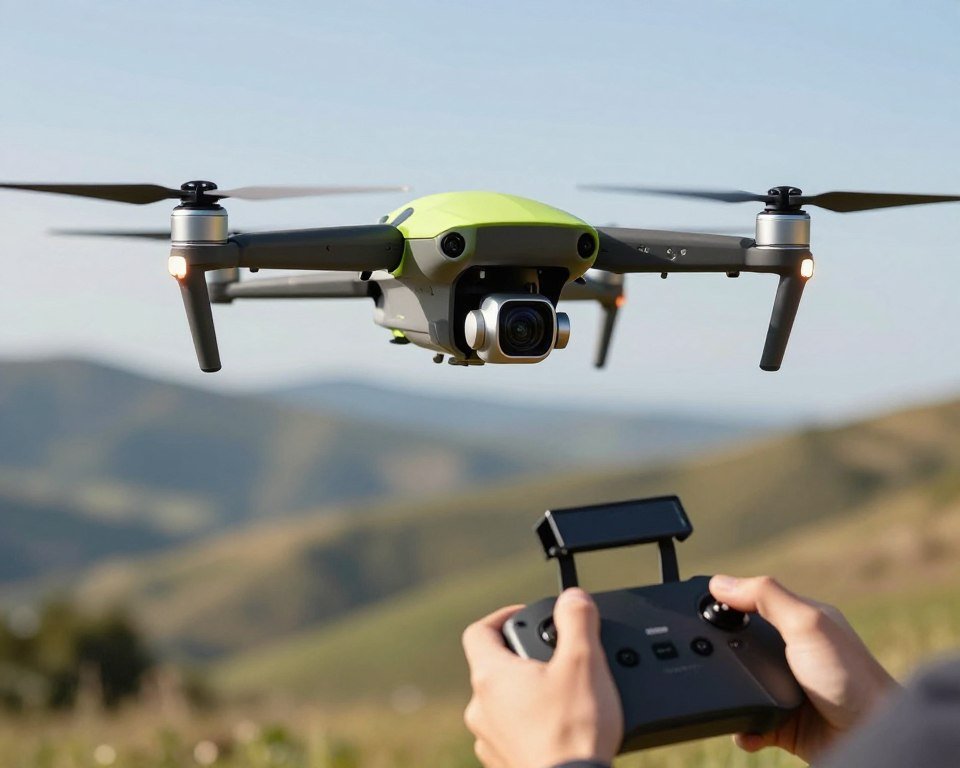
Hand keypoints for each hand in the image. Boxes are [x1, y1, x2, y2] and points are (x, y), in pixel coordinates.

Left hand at [461, 588, 622, 767]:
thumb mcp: (584, 662)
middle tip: (554, 658)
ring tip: (560, 696)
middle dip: (523, 658)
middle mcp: (480, 707)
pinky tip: (556, 728)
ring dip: (525, 694)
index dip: (502, 617)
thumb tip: (573, 598)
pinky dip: (528, 725)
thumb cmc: (573, 731)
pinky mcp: (503, 763)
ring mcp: (488, 739)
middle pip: (493, 667)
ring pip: (501, 703)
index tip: (524, 616)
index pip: (478, 631)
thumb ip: (577, 620)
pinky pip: (510, 733)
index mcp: (491, 676)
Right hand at [709, 575, 899, 763]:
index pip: (754, 602)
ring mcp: (787, 688)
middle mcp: (793, 652)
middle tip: (699, 653)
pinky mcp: (783, 722)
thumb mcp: (806, 624)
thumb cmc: (850, 679)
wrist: (870, 740)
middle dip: (719, 651)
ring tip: (721, 693)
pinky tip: (743, 726)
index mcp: (800, 620)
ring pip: (740, 683)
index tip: (697, 605)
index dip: (727, 602)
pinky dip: (741, 726)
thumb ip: (765, 597)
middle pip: (741, 643)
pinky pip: (749, 720)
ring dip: (729, 691)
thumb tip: (721, 582)